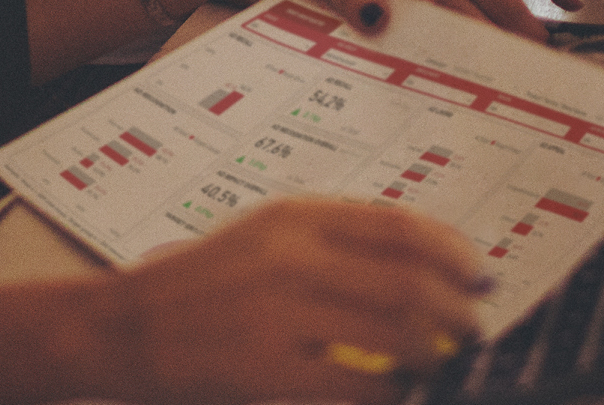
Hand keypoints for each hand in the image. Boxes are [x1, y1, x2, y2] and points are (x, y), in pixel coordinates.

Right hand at [97, 197, 483, 403]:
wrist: (122, 328)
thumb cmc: (200, 287)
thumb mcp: (263, 238)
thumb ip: (335, 243)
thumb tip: (426, 269)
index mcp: (294, 217)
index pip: (400, 226)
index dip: (455, 254)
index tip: (480, 275)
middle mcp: (291, 257)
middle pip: (409, 282)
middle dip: (457, 312)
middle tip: (472, 329)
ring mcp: (279, 315)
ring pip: (396, 335)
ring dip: (435, 356)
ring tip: (441, 365)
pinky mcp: (268, 371)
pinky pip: (361, 386)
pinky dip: (393, 393)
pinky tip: (398, 394)